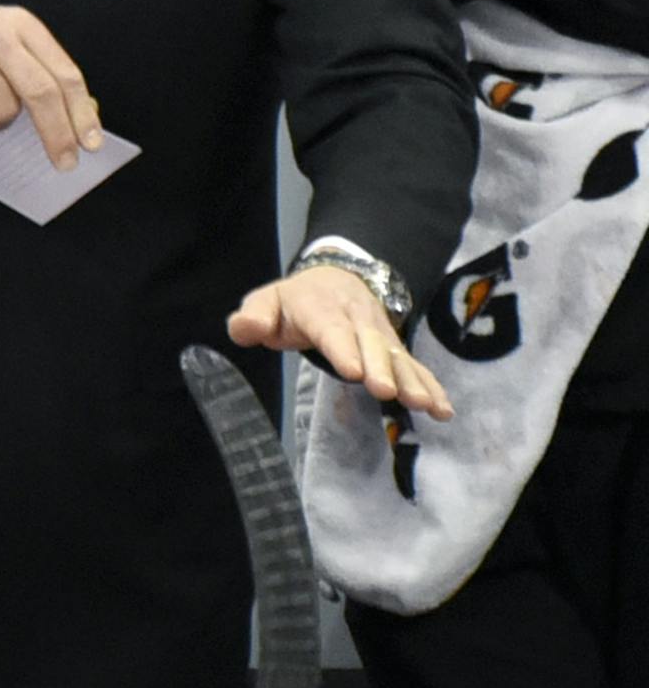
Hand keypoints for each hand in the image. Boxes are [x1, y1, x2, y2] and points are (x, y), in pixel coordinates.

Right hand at [0, 0, 101, 168]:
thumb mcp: (1, 40)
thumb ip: (37, 69)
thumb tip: (83, 111)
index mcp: (18, 23)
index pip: (62, 72)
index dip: (80, 111)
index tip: (90, 143)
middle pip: (41, 94)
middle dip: (57, 135)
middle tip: (65, 163)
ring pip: (0, 113)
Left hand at [227, 265, 452, 419]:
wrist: (335, 277)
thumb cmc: (295, 302)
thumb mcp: (267, 302)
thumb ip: (253, 317)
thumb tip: (244, 328)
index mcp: (319, 308)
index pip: (330, 329)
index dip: (342, 348)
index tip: (353, 371)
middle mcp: (355, 319)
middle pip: (369, 343)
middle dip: (380, 367)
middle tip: (385, 391)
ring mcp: (379, 333)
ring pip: (397, 355)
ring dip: (411, 380)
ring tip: (424, 404)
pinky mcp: (395, 348)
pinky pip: (415, 365)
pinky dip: (432, 385)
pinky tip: (444, 410)